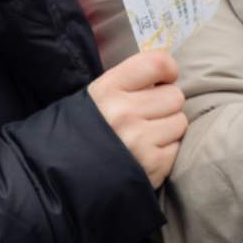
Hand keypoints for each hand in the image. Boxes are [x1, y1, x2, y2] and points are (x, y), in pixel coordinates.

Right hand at [88, 49, 186, 188]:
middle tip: (148, 115)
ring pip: (180, 122)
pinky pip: (177, 148)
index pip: (157, 63)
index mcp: (108, 90)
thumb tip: (165, 74)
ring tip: (146, 136)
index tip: (164, 79)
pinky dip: (166, 152)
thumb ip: (128, 83)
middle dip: (165, 105)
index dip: (168, 70)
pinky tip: (145, 154)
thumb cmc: (84, 133)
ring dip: (168, 129)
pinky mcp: (152, 166)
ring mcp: (138, 141)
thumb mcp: (95, 98)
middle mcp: (123, 113)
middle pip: (174, 95)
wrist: (63, 178)